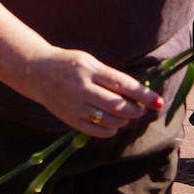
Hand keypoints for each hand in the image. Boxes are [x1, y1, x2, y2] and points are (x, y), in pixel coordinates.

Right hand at [21, 46, 160, 136]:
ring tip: (124, 115)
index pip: (122, 84)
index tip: (158, 102)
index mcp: (88, 69)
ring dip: (124, 120)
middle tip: (139, 109)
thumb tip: (139, 95)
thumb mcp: (89, 62)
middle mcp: (80, 87)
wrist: (35, 71)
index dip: (143, 95)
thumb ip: (111, 77)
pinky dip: (111, 129)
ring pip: (110, 120)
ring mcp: (73, 104)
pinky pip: (97, 131)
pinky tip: (111, 122)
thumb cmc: (68, 64)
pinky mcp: (68, 118)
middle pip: (118, 106)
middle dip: (135, 110)